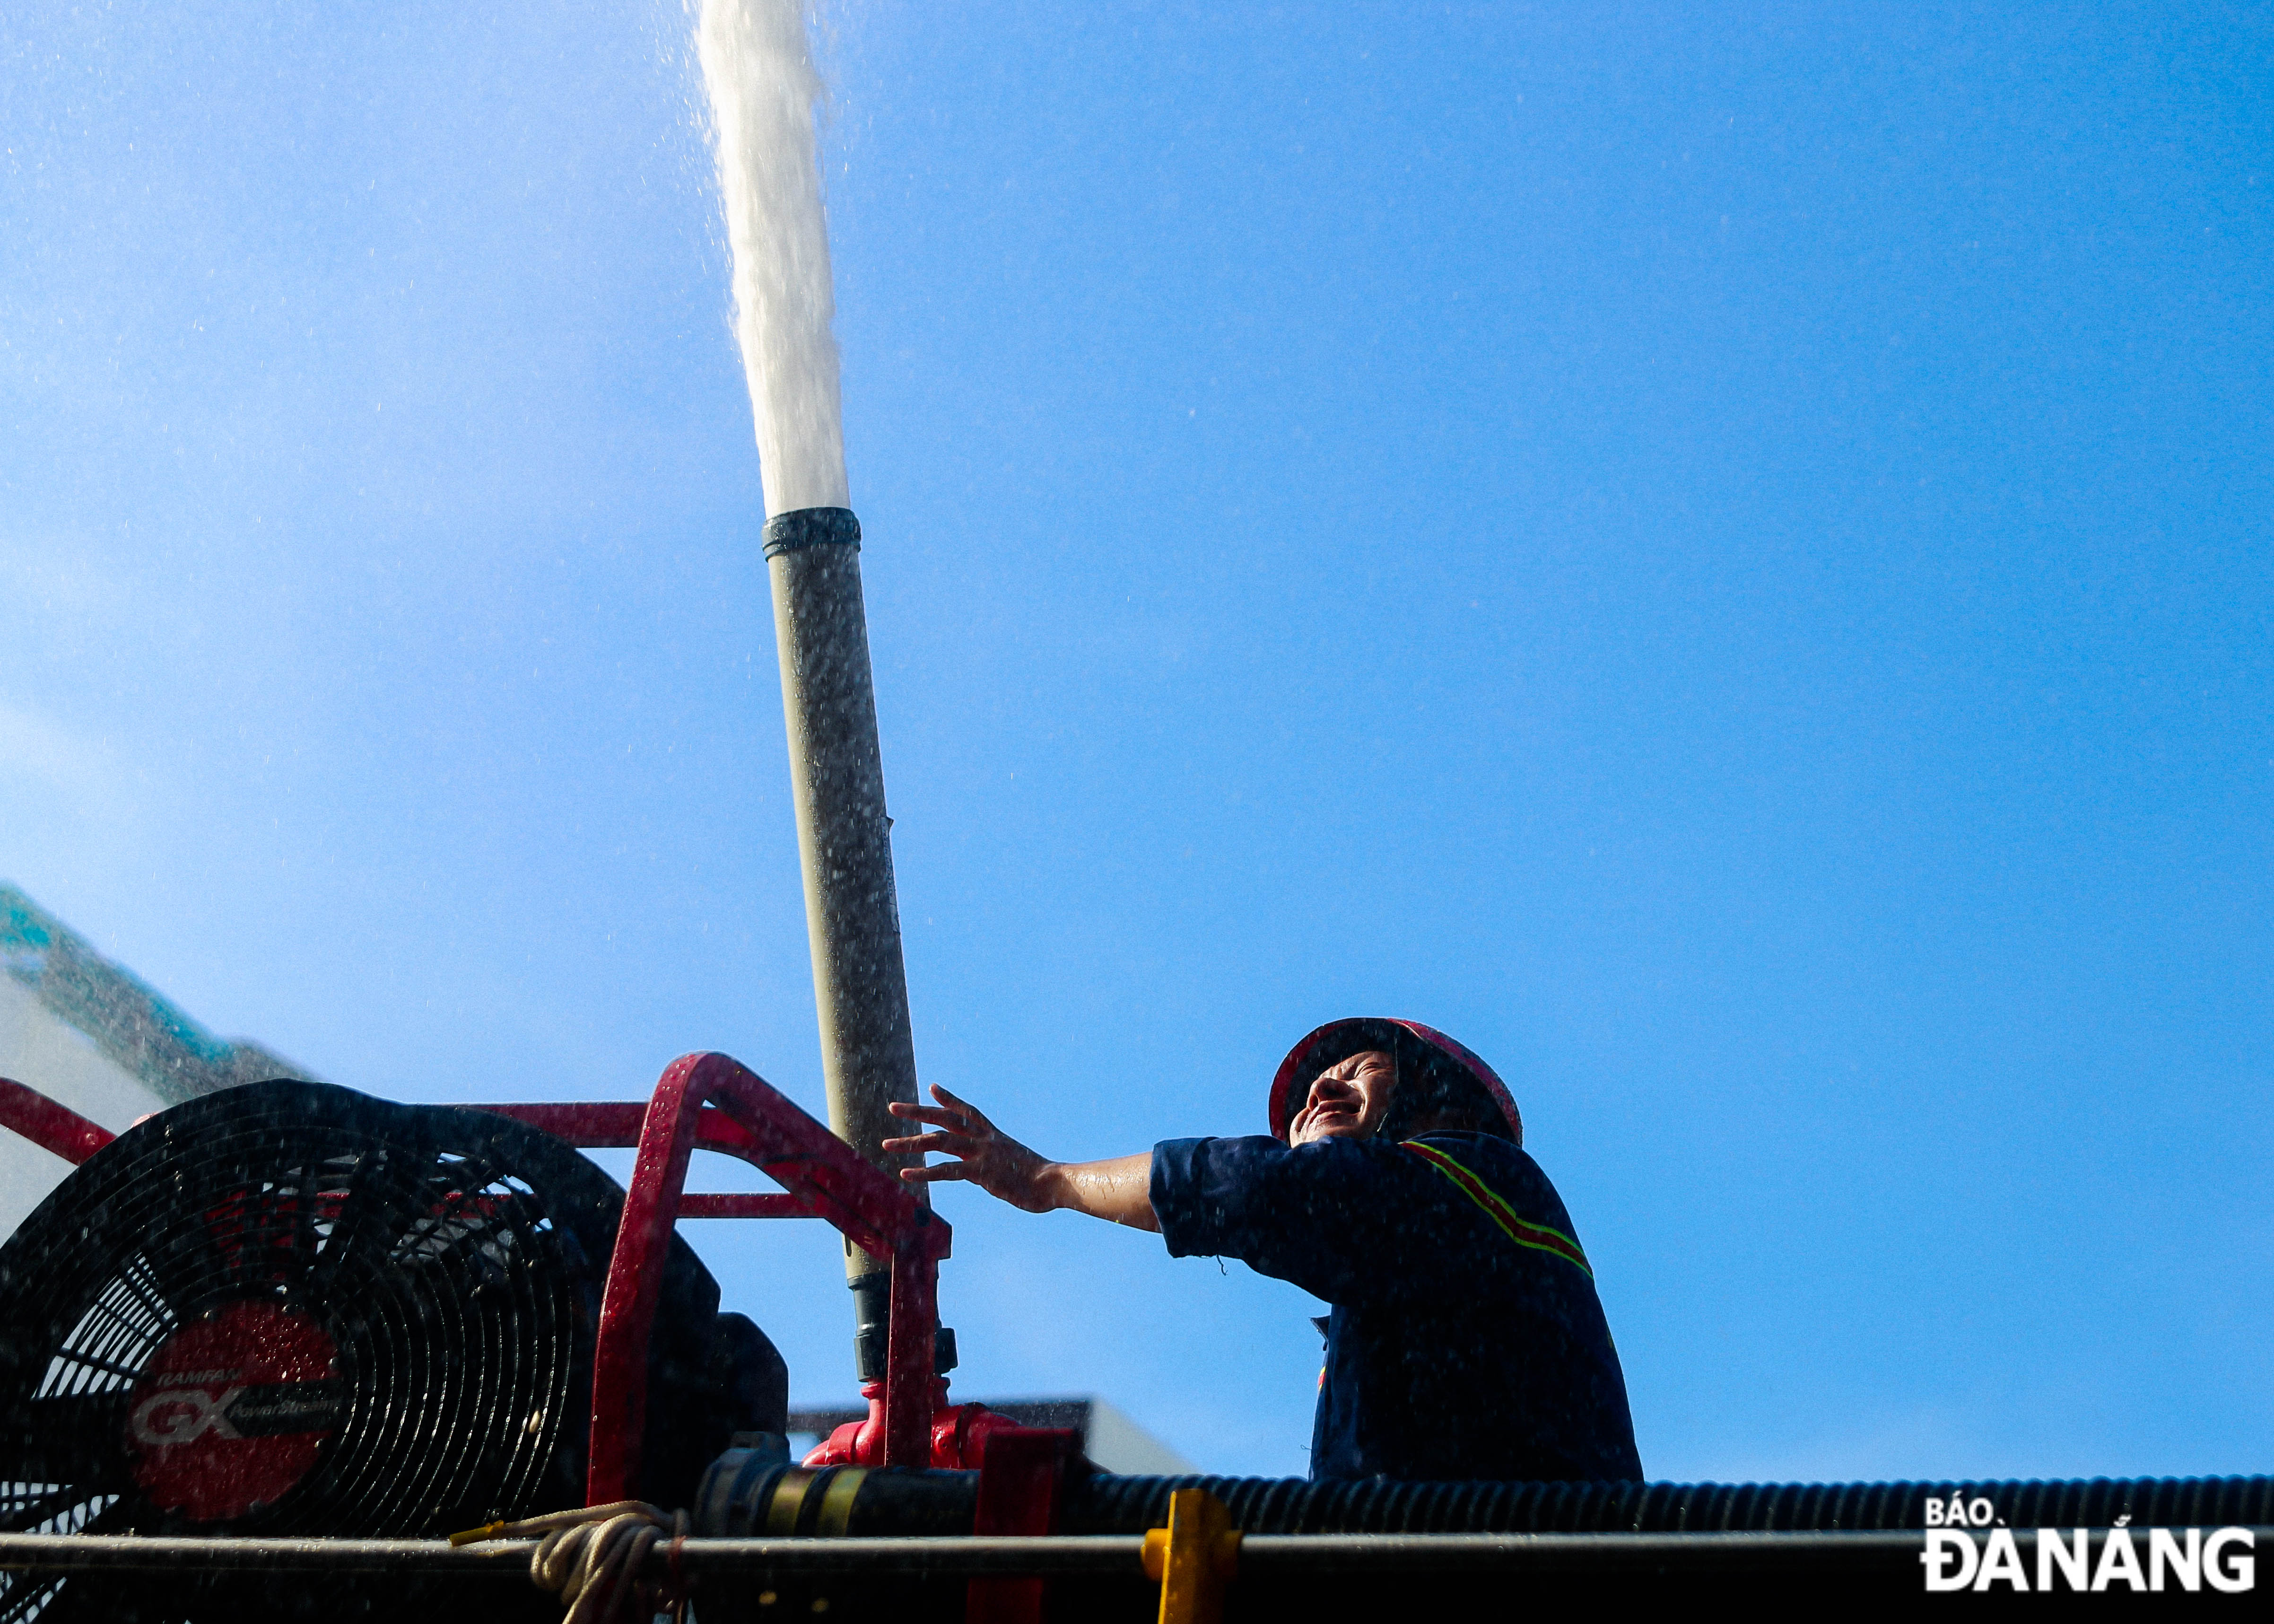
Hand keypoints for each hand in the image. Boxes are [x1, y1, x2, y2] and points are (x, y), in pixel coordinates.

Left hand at [882, 1085, 1058, 1212]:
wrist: (1055, 1182)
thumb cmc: (1040, 1178)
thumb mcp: (1015, 1162)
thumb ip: (998, 1161)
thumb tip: (990, 1171)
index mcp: (993, 1136)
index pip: (967, 1112)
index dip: (949, 1099)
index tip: (932, 1087)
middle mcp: (984, 1139)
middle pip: (944, 1119)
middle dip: (917, 1112)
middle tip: (893, 1106)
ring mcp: (981, 1153)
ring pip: (939, 1141)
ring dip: (910, 1142)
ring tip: (887, 1144)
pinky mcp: (981, 1172)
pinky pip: (947, 1170)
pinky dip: (924, 1172)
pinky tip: (905, 1174)